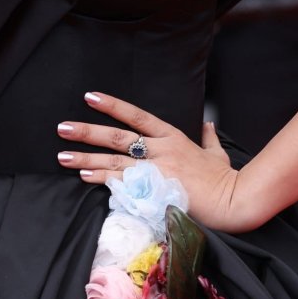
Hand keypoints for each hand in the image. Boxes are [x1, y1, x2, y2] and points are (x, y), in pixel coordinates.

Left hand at [57, 92, 246, 229]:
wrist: (234, 201)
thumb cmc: (226, 180)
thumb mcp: (218, 154)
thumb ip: (209, 138)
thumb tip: (209, 124)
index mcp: (172, 137)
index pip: (136, 115)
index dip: (112, 105)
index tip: (90, 97)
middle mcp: (160, 149)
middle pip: (116, 136)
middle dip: (87, 131)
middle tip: (62, 128)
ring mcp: (155, 170)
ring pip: (113, 160)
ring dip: (86, 158)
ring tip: (63, 156)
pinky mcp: (154, 191)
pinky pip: (121, 184)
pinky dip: (102, 179)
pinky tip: (85, 176)